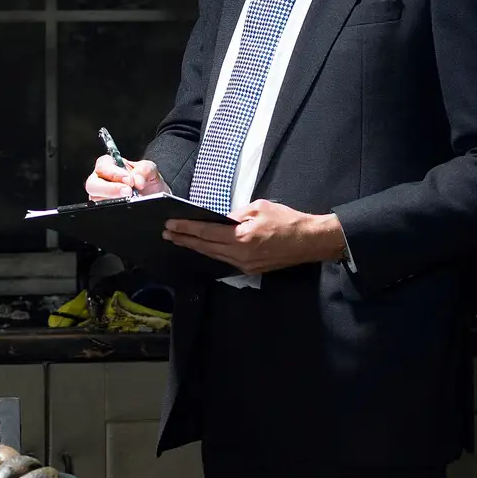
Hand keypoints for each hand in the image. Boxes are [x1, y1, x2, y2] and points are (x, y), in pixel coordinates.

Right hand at [86, 154, 167, 201]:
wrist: (153, 196)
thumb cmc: (146, 181)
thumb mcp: (150, 170)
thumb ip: (144, 170)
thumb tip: (136, 180)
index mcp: (109, 165)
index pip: (102, 166)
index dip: (114, 173)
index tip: (130, 180)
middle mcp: (101, 180)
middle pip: (92, 184)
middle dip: (110, 189)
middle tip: (128, 192)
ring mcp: (100, 196)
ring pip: (96, 199)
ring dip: (113, 200)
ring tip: (130, 199)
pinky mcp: (104, 209)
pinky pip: (103, 210)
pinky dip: (115, 209)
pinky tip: (127, 207)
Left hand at [164, 200, 347, 274]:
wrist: (309, 241)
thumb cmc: (287, 220)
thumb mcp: (259, 208)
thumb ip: (236, 214)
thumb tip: (222, 220)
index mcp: (241, 238)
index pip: (206, 233)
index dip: (186, 229)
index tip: (170, 225)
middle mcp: (239, 255)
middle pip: (205, 247)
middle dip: (185, 240)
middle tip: (167, 234)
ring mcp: (244, 265)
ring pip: (213, 256)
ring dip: (196, 247)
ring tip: (179, 240)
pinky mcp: (250, 269)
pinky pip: (225, 261)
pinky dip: (212, 253)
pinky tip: (203, 248)